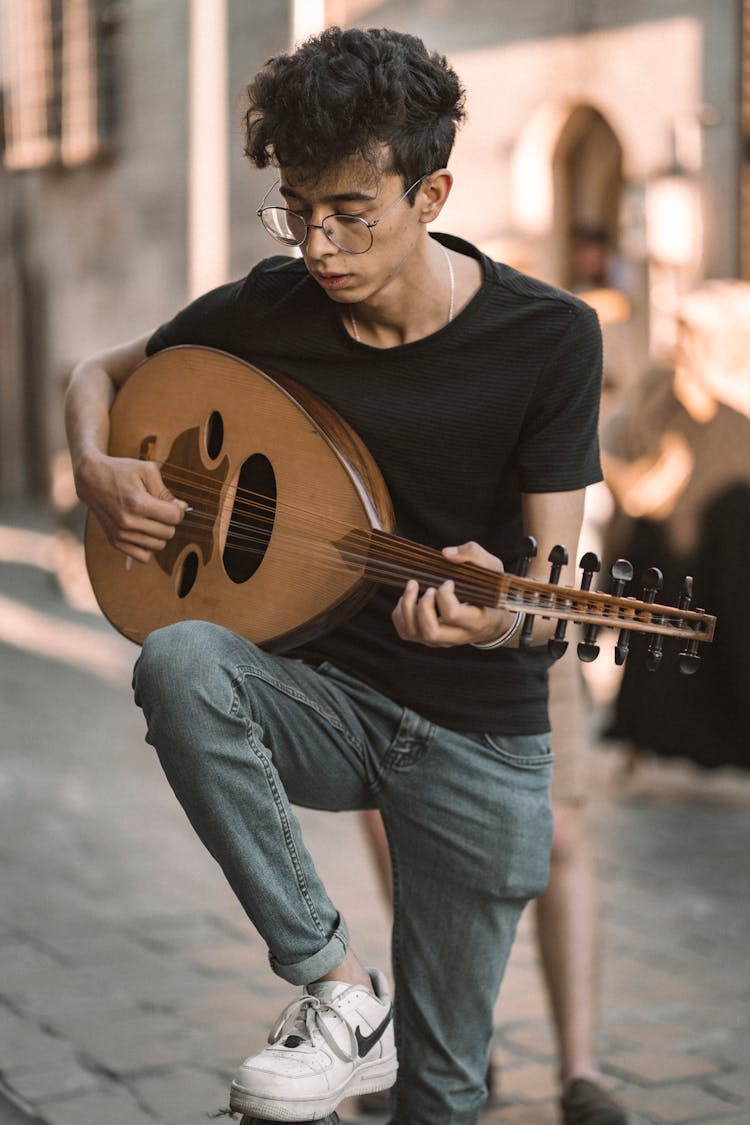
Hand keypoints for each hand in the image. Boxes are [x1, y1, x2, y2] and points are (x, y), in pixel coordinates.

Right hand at [76, 453, 187, 562]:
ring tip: (150, 519)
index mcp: (137, 503)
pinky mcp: (115, 542)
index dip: (178, 509)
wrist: (91, 479)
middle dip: (169, 521)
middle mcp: (128, 522)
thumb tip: (182, 508)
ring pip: (159, 546)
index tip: (171, 503)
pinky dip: (148, 546)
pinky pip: (144, 557)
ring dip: (159, 534)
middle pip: (169, 533)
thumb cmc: (120, 471)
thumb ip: (166, 491)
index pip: (175, 518)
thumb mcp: (147, 471)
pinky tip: (143, 531)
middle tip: (158, 509)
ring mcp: (120, 534)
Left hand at [391, 540, 512, 647]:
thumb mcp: (492, 569)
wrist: (491, 620)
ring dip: (407, 607)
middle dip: (423, 605)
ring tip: (413, 587)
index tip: (449, 582)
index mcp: (476, 621)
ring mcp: (440, 640)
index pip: (452, 614)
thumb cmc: (490, 592)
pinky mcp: (428, 639)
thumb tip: (446, 554)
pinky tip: (409, 598)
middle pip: (431, 632)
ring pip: (414, 633)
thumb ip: (473, 555)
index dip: (444, 594)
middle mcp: (457, 636)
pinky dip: (400, 613)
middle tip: (429, 588)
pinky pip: (405, 632)